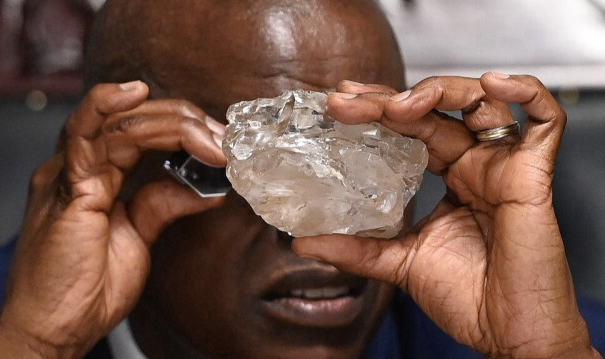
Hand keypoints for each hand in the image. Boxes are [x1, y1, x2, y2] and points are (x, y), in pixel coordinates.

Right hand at [0, 81, 225, 357]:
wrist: (53, 330)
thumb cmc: (83, 289)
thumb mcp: (137, 236)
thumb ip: (163, 203)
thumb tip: (204, 186)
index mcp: (93, 177)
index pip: (140, 132)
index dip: (183, 130)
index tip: (221, 143)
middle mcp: (78, 168)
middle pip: (133, 121)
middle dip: (185, 124)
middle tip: (224, 140)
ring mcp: (69, 174)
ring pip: (118, 122)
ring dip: (171, 123)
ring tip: (209, 135)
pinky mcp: (66, 188)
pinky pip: (83, 134)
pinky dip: (108, 107)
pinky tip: (136, 93)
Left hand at [293, 73, 601, 357]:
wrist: (506, 336)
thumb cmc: (467, 299)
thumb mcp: (399, 262)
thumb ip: (355, 249)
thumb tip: (302, 243)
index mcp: (451, 178)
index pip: (414, 128)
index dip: (380, 110)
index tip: (340, 103)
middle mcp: (476, 165)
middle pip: (436, 110)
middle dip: (389, 99)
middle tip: (346, 100)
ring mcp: (504, 167)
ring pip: (480, 103)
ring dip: (436, 92)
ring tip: (396, 105)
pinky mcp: (533, 177)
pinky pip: (545, 122)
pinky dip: (526, 94)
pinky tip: (493, 84)